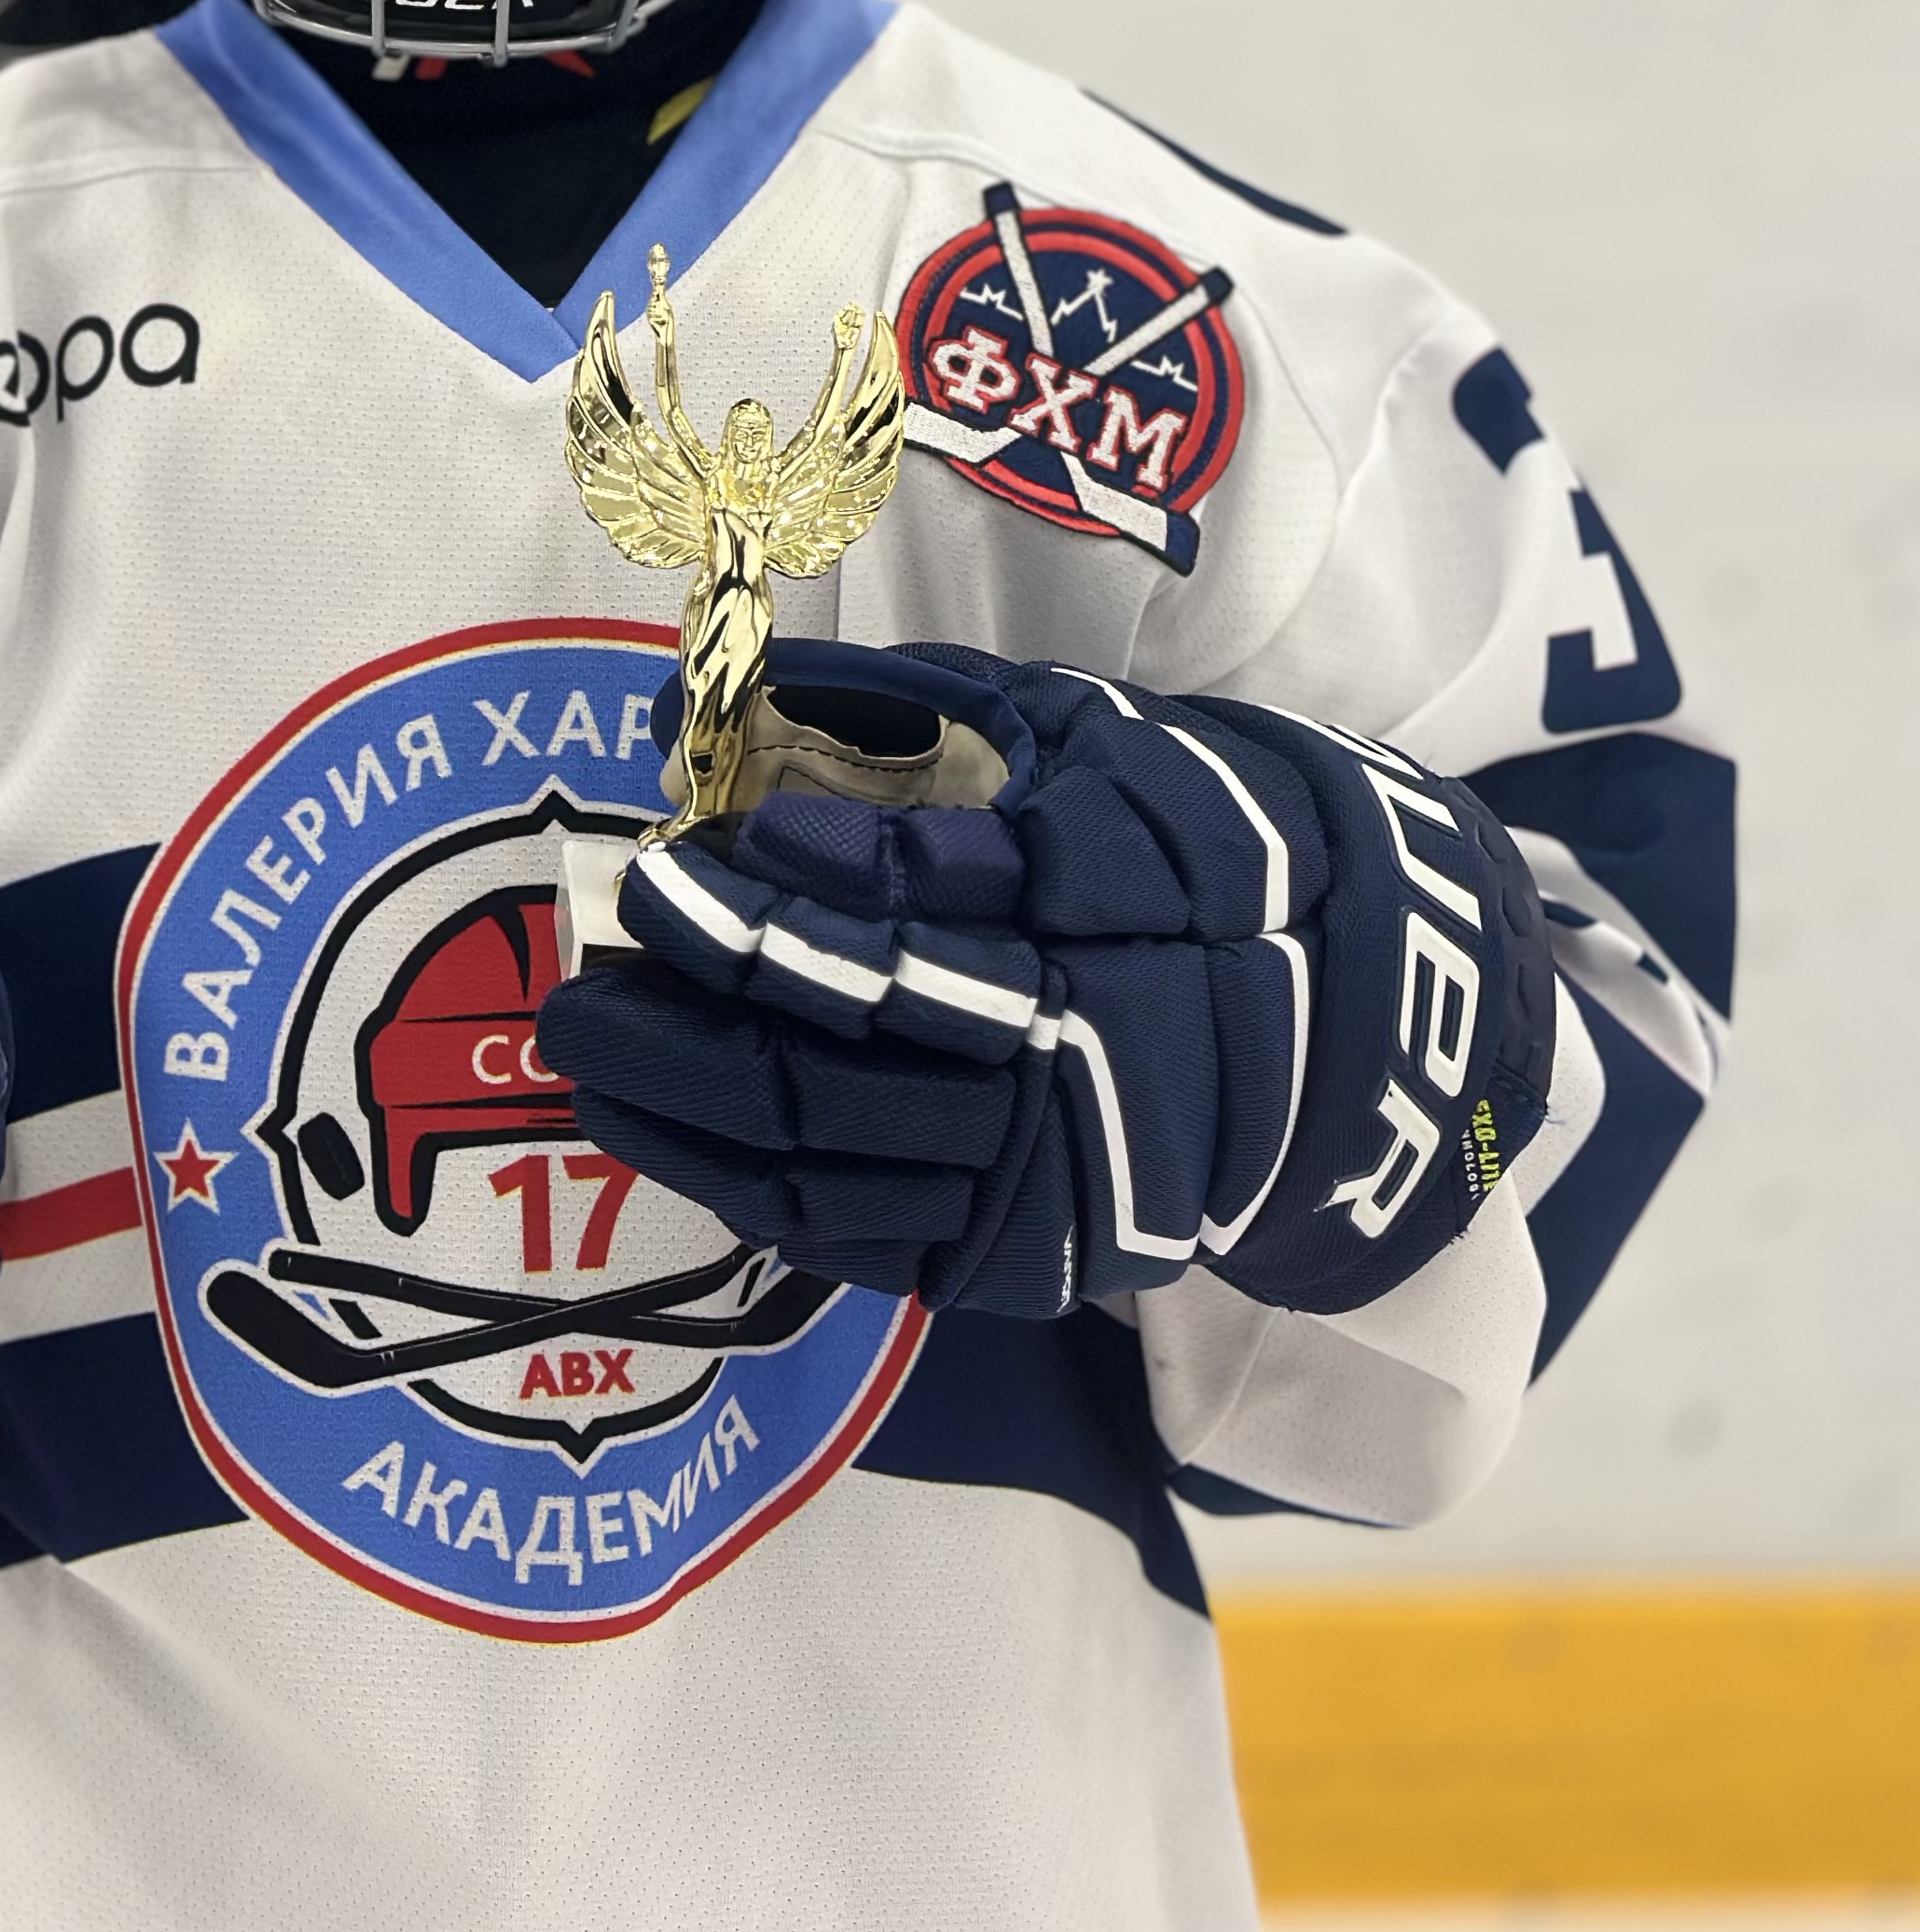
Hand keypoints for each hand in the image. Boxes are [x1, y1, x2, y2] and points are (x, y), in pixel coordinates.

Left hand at [534, 646, 1554, 1320]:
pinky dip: (747, 1188)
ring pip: (839, 1149)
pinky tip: (661, 1133)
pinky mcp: (1025, 1253)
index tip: (682, 849)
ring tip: (587, 1046)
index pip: (929, 898)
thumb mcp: (1075, 732)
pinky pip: (859, 1239)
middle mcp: (1084, 1044)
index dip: (794, 887)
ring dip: (691, 1103)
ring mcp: (1052, 1168)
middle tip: (598, 951)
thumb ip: (906, 703)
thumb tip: (728, 678)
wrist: (1345, 1018)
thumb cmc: (1184, 835)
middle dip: (708, 996)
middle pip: (860, 1034)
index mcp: (1112, 894)